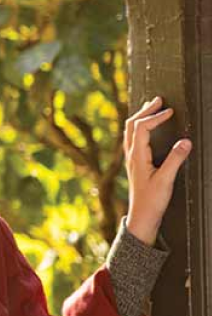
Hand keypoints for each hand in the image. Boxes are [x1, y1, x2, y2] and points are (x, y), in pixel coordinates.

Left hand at [124, 96, 191, 244]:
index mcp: (137, 156)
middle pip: (132, 125)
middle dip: (145, 110)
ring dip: (141, 116)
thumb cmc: (152, 200)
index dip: (155, 116)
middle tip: (159, 99)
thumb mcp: (167, 180)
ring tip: (153, 106)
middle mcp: (131, 154)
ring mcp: (131, 158)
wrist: (141, 216)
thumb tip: (186, 141)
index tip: (170, 111)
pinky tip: (147, 127)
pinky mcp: (134, 163)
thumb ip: (176, 160)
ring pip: (130, 131)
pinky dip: (139, 126)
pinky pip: (132, 138)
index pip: (142, 127)